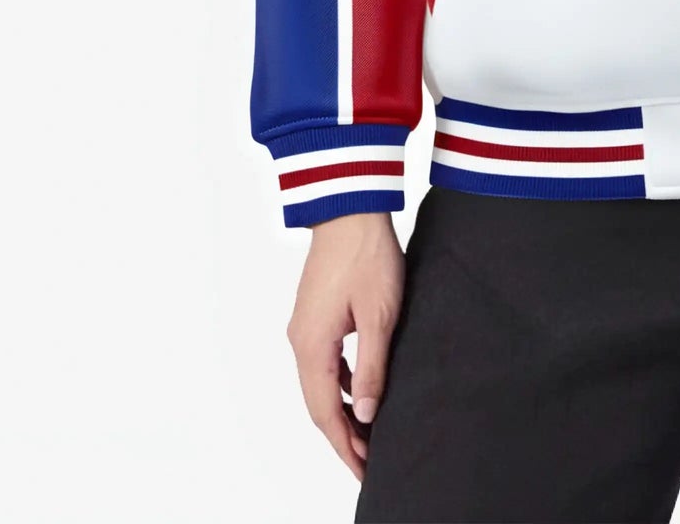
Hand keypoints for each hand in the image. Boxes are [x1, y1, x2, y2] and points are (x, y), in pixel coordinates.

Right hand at [288, 208, 403, 480]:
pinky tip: (359, 390)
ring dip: (341, 411)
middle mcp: (299, 341)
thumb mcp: (380, 315)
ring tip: (367, 434)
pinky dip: (339, 384)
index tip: (364, 470)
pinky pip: (322, 362)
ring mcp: (303, 327)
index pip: (326, 412)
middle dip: (342, 436)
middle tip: (367, 463)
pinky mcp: (313, 314)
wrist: (350, 209)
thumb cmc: (368, 256)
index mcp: (312, 346)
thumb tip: (367, 413)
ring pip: (319, 384)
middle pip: (317, 403)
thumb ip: (372, 366)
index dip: (345, 445)